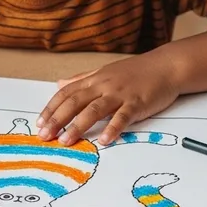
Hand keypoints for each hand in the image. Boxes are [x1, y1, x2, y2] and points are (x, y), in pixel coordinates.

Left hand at [36, 51, 180, 145]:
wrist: (166, 65)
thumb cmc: (136, 71)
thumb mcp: (105, 72)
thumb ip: (81, 79)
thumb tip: (59, 83)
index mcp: (95, 80)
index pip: (66, 93)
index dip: (52, 108)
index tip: (40, 123)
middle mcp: (103, 85)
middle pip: (75, 102)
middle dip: (57, 119)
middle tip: (45, 136)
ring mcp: (120, 94)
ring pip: (94, 110)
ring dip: (78, 126)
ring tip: (66, 141)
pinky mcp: (137, 102)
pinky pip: (123, 116)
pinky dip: (113, 128)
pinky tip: (105, 140)